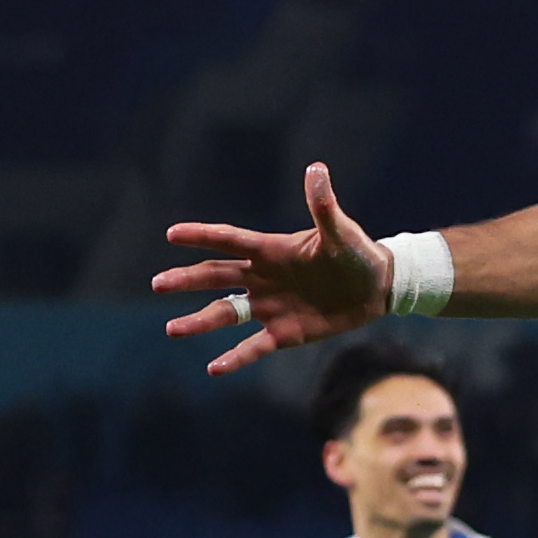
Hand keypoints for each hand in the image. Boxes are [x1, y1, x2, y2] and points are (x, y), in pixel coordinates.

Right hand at [155, 162, 389, 374]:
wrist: (378, 287)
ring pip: (226, 313)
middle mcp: (263, 277)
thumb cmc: (358, 252)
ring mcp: (270, 306)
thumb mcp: (341, 231)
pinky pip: (254, 346)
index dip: (202, 236)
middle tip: (159, 283)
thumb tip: (317, 169)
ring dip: (200, 321)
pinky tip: (214, 368)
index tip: (172, 234)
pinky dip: (235, 357)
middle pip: (217, 277)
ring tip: (173, 329)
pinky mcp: (285, 333)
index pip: (230, 240)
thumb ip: (323, 206)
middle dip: (187, 280)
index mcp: (271, 250)